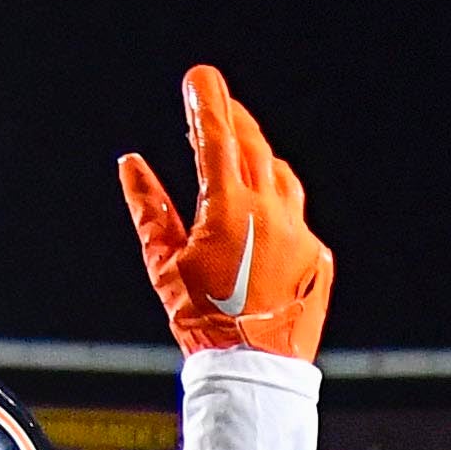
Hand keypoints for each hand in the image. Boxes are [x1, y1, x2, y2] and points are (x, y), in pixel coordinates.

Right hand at [119, 64, 329, 361]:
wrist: (253, 372)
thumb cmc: (202, 323)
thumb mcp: (164, 265)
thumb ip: (149, 208)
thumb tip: (132, 165)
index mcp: (229, 209)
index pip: (216, 136)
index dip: (206, 101)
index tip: (199, 77)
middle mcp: (271, 213)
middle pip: (254, 146)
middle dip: (233, 120)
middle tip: (217, 105)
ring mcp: (300, 234)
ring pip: (281, 176)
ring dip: (259, 158)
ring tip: (240, 153)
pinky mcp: (318, 257)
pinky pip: (297, 217)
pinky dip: (277, 205)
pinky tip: (263, 212)